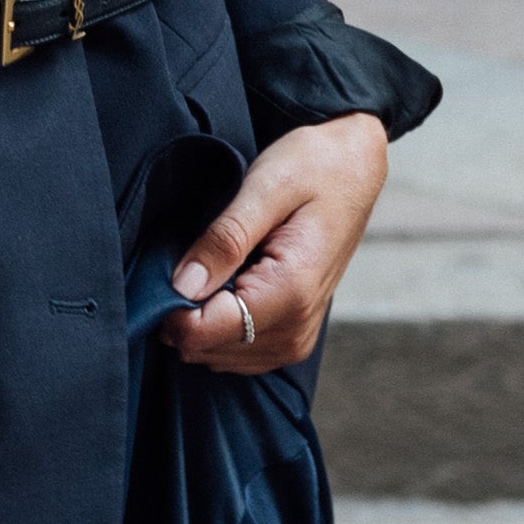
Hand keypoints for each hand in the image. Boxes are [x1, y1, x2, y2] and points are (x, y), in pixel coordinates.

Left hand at [163, 112, 390, 370]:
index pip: (203, 333)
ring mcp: (296, 338)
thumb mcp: (265, 187)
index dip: (170, 307)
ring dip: (200, 317)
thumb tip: (183, 287)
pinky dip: (217, 323)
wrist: (353, 169)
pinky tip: (226, 283)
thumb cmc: (314, 168)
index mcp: (290, 293)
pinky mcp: (291, 336)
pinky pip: (234, 350)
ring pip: (214, 355)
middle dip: (183, 311)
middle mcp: (296, 328)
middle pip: (205, 348)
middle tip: (196, 259)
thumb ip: (224, 240)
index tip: (170, 269)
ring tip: (217, 266)